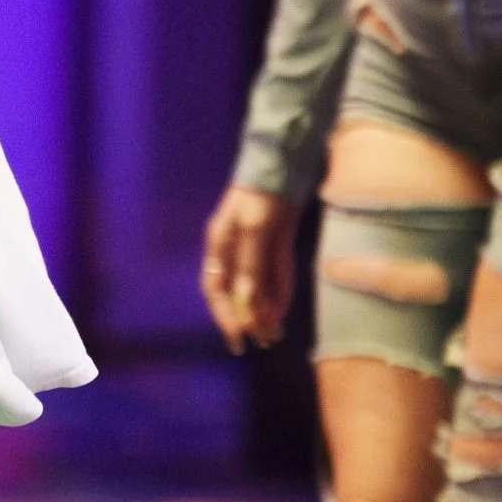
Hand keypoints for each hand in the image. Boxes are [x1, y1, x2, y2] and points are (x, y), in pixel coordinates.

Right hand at [201, 183, 298, 352]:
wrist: (285, 159)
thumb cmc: (262, 189)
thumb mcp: (255, 226)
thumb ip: (250, 264)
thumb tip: (246, 301)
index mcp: (220, 244)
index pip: (216, 289)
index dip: (225, 315)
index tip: (237, 337)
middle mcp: (235, 249)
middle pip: (237, 292)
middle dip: (247, 318)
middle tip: (260, 342)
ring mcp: (256, 246)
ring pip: (257, 287)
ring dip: (264, 311)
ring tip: (274, 335)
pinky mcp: (276, 242)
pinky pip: (274, 274)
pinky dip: (278, 293)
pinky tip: (282, 311)